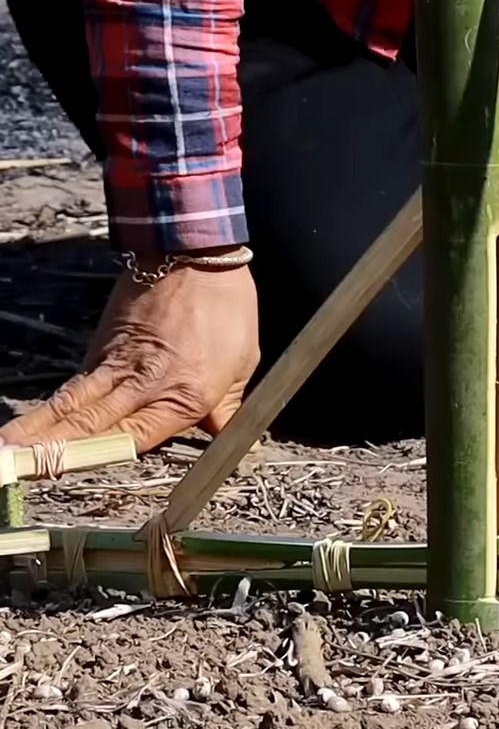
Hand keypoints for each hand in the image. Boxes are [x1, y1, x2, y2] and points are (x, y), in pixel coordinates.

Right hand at [0, 255, 259, 452]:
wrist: (194, 254)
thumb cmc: (226, 306)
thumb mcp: (244, 362)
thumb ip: (227, 407)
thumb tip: (222, 436)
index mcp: (185, 394)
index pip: (135, 439)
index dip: (98, 458)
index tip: (71, 474)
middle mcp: (145, 384)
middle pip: (91, 425)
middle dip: (52, 450)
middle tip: (15, 468)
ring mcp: (118, 365)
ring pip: (73, 404)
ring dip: (38, 429)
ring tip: (6, 449)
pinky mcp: (102, 347)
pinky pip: (77, 383)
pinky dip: (53, 405)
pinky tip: (32, 424)